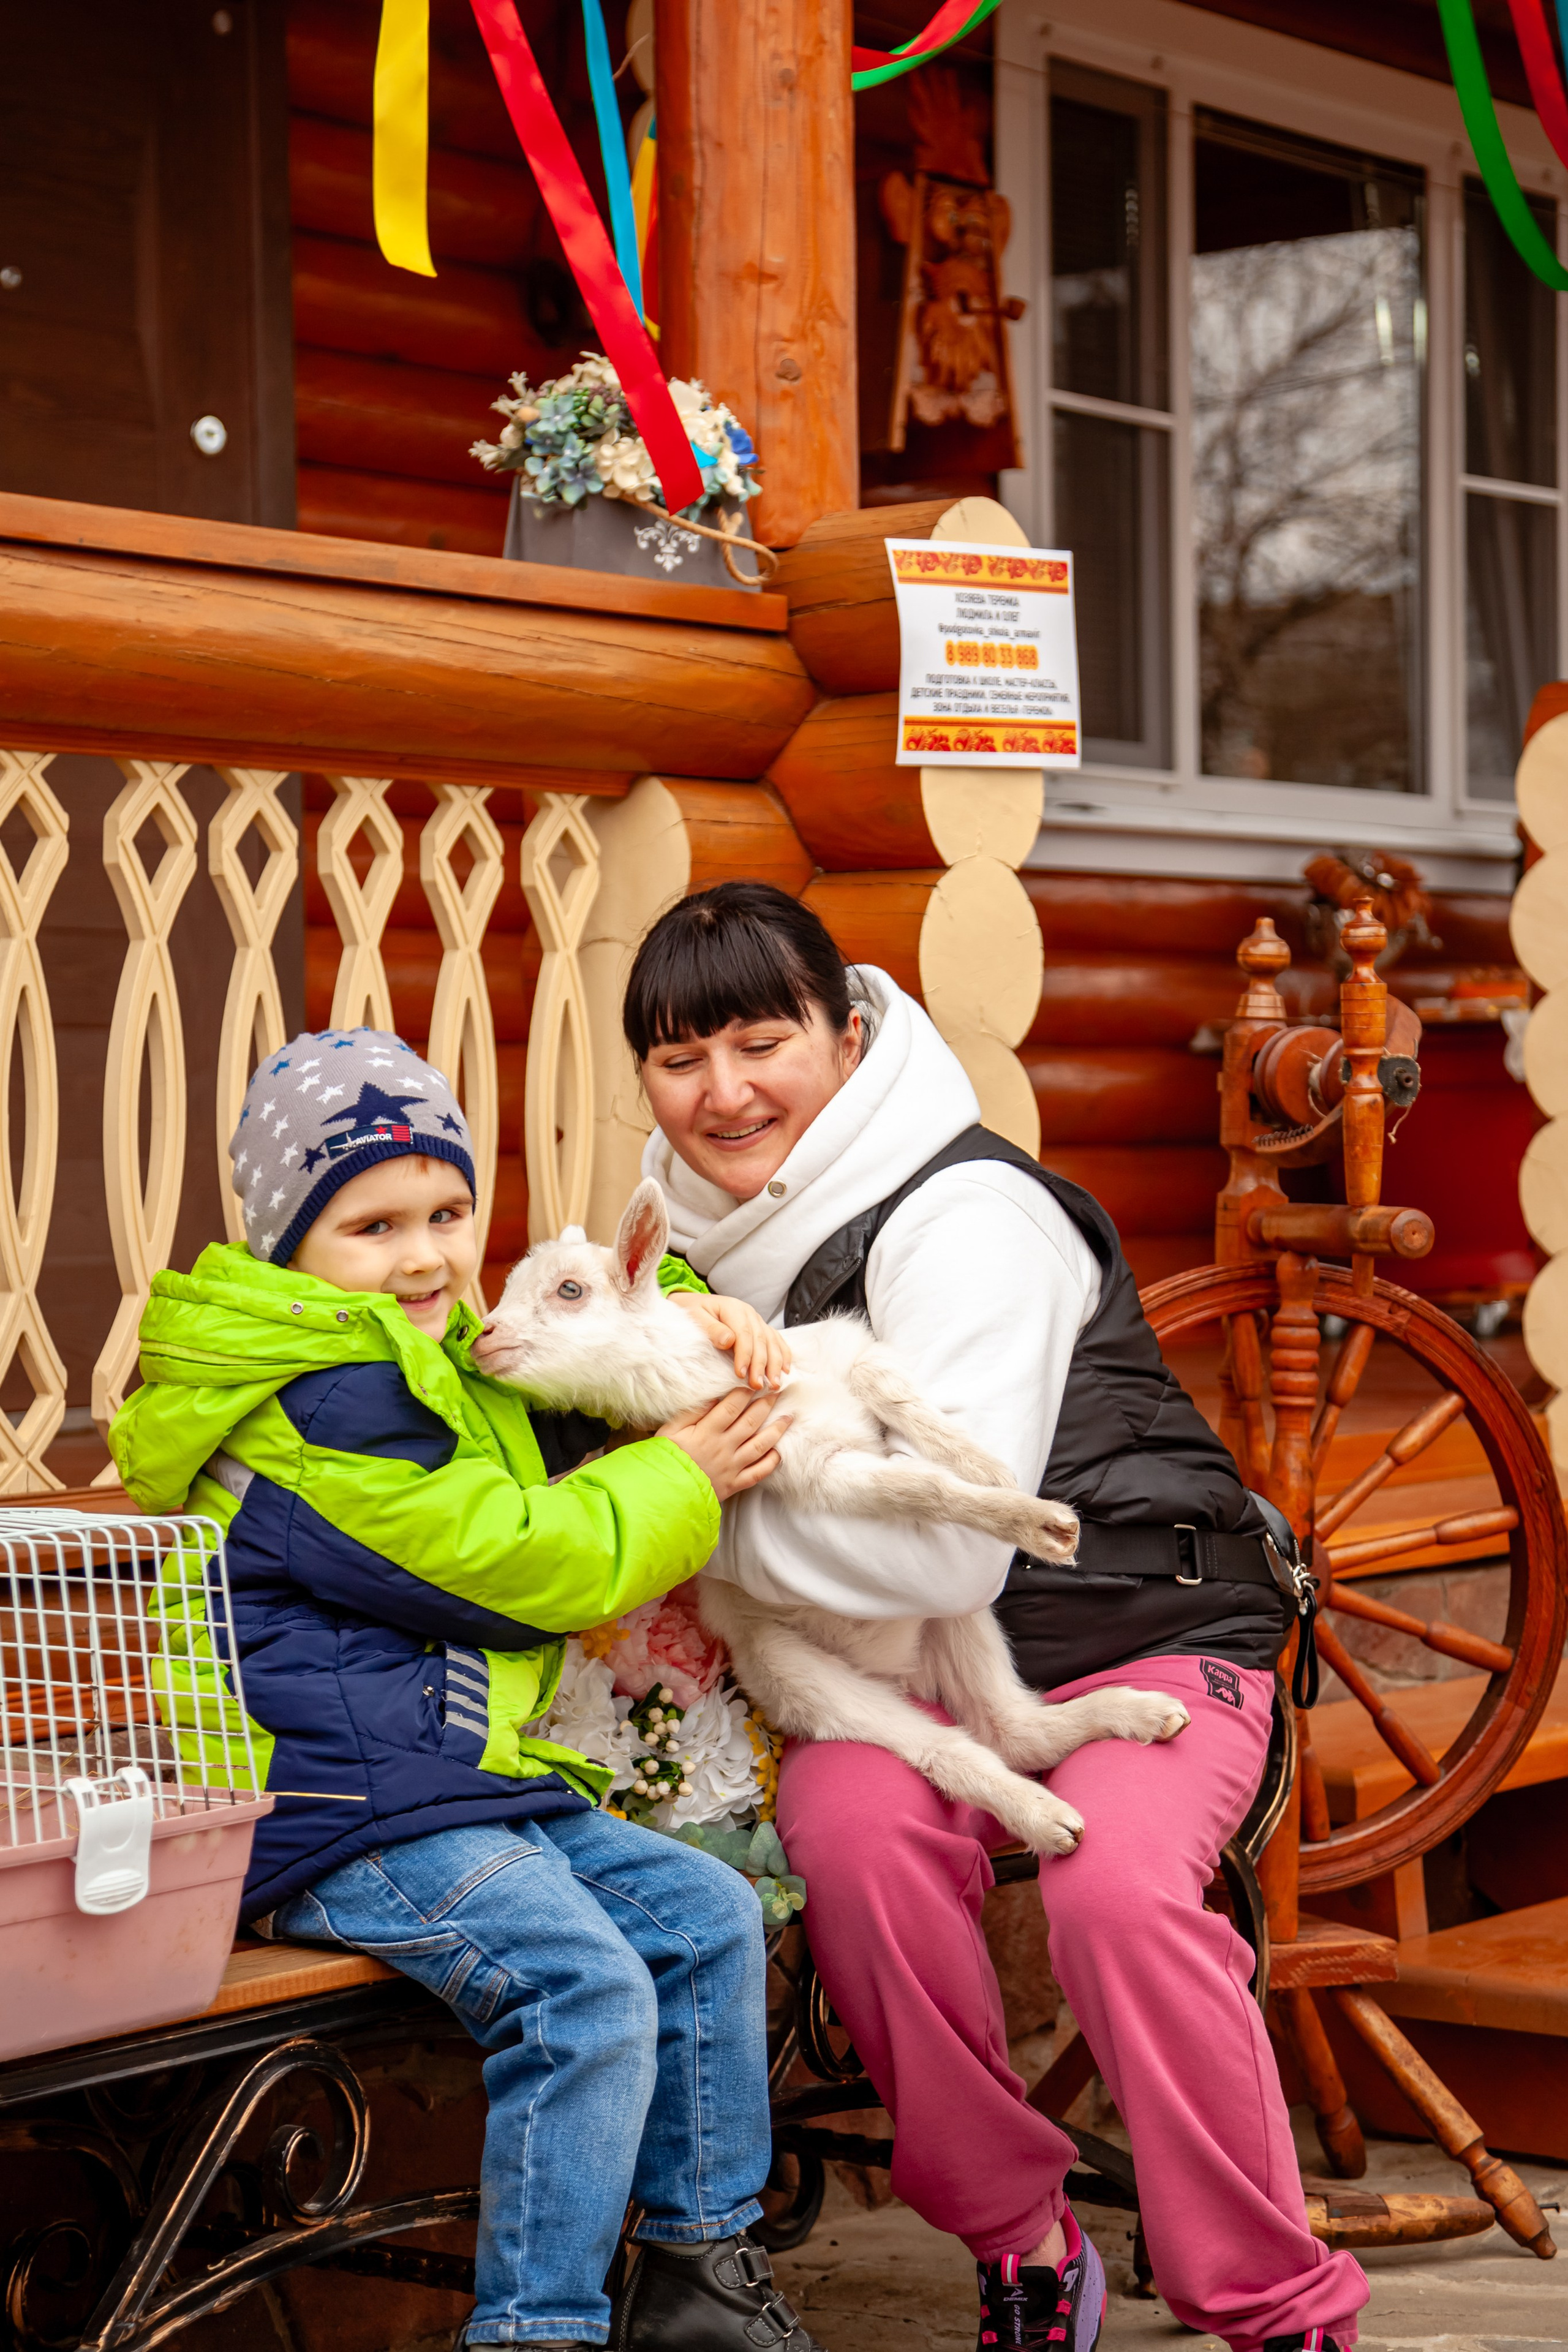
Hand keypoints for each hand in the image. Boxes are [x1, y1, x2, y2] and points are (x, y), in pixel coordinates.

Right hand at [659, 1389, 791, 1500]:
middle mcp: (724, 1448)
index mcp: (707, 1432)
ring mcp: (732, 1467)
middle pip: (751, 1422)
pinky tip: (779, 1452)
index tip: (755, 1383)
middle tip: (777, 1392)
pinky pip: (758, 1473)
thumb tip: (713, 1398)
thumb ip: (691, 1413)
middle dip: (766, 1405)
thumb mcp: (669, 1431)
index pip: (732, 1407)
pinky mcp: (734, 1484)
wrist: (664, 1495)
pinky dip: (771, 1462)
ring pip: (760, 1445)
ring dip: (776, 1430)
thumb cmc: (665, 1460)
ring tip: (788, 1418)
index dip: (745, 1393)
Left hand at [672, 1291, 791, 1390]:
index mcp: (733, 1308)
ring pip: (772, 1342)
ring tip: (774, 1384)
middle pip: (760, 1340)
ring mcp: (757, 1320)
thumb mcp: (694, 1316)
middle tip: (758, 1385)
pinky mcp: (761, 1328)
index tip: (741, 1374)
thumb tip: (728, 1340)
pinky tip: (785, 1370)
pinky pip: (776, 1340)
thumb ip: (711, 1328)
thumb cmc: (692, 1312)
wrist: (694, 1304)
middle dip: (761, 1365)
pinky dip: (783, 1355)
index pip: (743, 1334)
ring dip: (775, 1364)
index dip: (744, 1355)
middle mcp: (749, 1313)